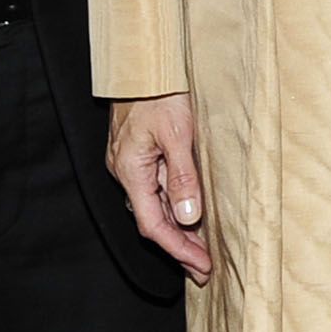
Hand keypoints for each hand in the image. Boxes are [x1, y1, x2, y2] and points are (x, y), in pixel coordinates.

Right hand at [107, 93, 212, 284]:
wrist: (145, 63)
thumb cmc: (160, 93)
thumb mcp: (179, 134)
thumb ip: (183, 176)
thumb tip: (188, 216)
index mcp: (131, 171)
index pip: (153, 225)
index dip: (178, 249)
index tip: (201, 267)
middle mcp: (126, 172)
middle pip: (152, 220)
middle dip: (179, 246)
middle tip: (204, 268)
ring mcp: (131, 163)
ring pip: (154, 206)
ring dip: (178, 227)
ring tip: (203, 247)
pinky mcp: (139, 153)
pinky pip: (156, 188)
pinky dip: (174, 205)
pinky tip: (191, 212)